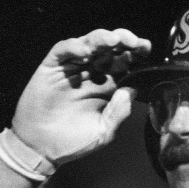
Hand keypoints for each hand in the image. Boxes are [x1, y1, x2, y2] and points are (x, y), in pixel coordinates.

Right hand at [11, 28, 151, 164]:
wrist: (42, 148)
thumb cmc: (74, 142)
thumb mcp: (103, 131)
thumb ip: (118, 112)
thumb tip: (132, 90)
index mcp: (107, 86)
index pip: (125, 64)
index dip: (135, 54)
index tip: (146, 49)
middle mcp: (91, 73)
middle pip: (110, 50)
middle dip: (123, 42)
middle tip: (133, 41)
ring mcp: (72, 68)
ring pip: (89, 44)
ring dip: (101, 39)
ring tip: (113, 40)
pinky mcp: (52, 67)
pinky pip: (63, 51)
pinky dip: (73, 47)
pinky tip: (84, 51)